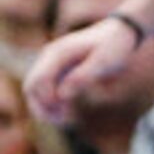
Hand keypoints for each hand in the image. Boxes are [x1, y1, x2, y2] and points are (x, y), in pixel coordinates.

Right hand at [24, 18, 141, 121]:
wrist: (122, 31)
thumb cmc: (115, 46)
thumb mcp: (104, 62)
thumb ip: (83, 77)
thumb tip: (62, 95)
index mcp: (57, 53)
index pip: (38, 81)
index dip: (47, 102)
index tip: (66, 114)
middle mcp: (50, 57)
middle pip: (31, 87)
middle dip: (43, 108)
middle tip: (65, 122)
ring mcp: (53, 63)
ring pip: (37, 90)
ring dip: (47, 107)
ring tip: (68, 121)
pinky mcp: (60, 69)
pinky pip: (48, 89)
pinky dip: (54, 103)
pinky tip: (71, 114)